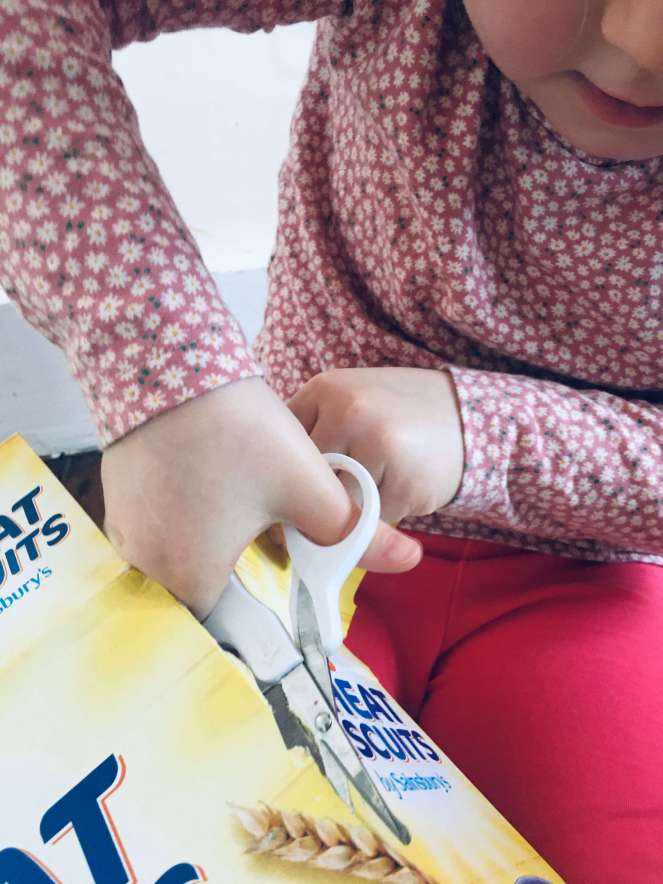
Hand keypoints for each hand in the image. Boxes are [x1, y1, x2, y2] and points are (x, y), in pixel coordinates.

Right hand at [101, 378, 422, 618]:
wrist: (169, 362)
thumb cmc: (239, 430)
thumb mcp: (307, 484)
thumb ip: (358, 532)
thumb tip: (410, 561)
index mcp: (190, 576)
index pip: (235, 626)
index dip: (271, 610)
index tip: (293, 585)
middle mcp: (146, 567)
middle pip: (209, 596)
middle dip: (246, 580)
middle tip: (275, 544)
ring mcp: (126, 536)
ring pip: (183, 566)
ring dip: (217, 553)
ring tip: (244, 515)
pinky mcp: (118, 505)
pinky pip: (160, 538)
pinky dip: (189, 530)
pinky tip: (213, 496)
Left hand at [287, 368, 463, 524]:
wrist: (474, 419)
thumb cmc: (402, 415)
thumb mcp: (354, 399)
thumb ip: (315, 427)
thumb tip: (269, 481)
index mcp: (327, 389)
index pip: (284, 446)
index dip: (289, 473)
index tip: (294, 490)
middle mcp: (348, 412)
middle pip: (307, 479)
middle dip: (318, 496)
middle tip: (336, 495)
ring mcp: (378, 446)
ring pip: (338, 504)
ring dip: (353, 507)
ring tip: (379, 480)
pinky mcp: (404, 483)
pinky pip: (373, 521)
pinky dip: (385, 514)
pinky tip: (403, 486)